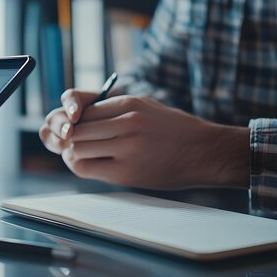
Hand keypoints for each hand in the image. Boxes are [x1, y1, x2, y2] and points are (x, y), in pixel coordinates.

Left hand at [40, 89, 249, 188]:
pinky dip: (79, 167)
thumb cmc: (174, 130)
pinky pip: (87, 168)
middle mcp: (127, 123)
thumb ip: (115, 110)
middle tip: (71, 145)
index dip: (74, 122)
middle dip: (71, 139)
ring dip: (73, 154)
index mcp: (130, 104)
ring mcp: (127, 148)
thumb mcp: (146, 107)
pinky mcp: (127, 172)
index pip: (83, 111)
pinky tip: (86, 166)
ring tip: (79, 156)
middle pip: (77, 130)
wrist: (205, 152)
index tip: (75, 130)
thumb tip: (79, 118)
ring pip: (78, 148)